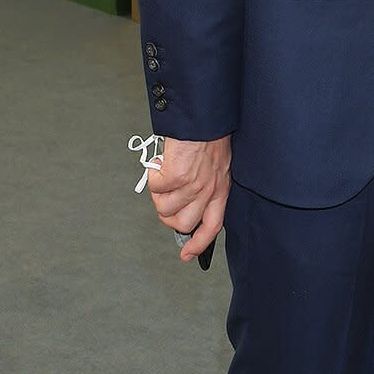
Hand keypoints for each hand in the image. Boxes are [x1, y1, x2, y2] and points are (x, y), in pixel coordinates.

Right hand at [146, 136, 231, 261]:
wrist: (203, 118)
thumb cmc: (208, 136)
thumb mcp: (215, 166)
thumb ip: (204, 186)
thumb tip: (184, 203)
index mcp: (220, 190)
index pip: (212, 227)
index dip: (198, 244)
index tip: (186, 255)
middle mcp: (208, 191)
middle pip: (182, 224)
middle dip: (167, 215)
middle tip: (164, 197)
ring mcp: (193, 185)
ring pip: (164, 208)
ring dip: (158, 193)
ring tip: (163, 174)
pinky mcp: (176, 176)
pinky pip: (155, 187)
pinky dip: (152, 176)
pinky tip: (159, 163)